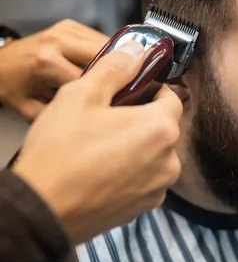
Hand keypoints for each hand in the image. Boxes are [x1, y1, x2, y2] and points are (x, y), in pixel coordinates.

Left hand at [0, 20, 107, 121]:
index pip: (91, 80)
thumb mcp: (32, 110)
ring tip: (116, 79)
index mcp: (47, 62)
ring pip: (106, 44)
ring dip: (114, 61)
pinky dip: (106, 53)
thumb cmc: (13, 87)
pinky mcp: (71, 26)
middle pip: (105, 56)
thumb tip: (93, 120)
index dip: (107, 92)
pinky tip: (104, 66)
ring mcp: (65, 30)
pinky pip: (99, 38)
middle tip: (125, 89)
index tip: (117, 103)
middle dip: (117, 72)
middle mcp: (57, 41)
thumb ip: (63, 115)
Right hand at [13, 41, 182, 243]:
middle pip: (163, 127)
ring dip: (135, 146)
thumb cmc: (59, 153)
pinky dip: (129, 171)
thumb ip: (114, 68)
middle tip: (106, 118)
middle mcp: (168, 162)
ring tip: (99, 145)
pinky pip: (143, 179)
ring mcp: (157, 189)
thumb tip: (136, 52)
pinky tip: (100, 169)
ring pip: (154, 154)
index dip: (151, 89)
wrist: (41, 210)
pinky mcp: (142, 209)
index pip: (172, 98)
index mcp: (160, 129)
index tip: (130, 90)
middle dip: (140, 118)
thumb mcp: (81, 95)